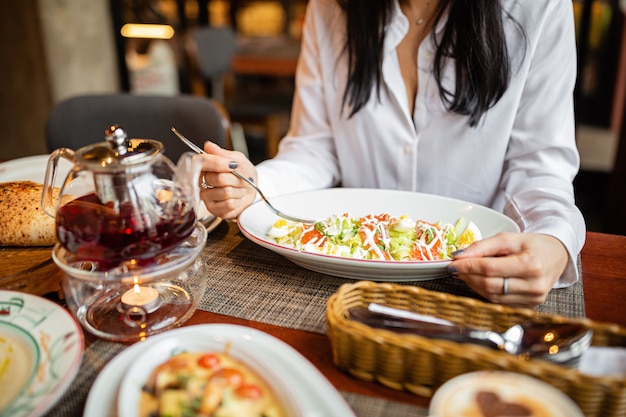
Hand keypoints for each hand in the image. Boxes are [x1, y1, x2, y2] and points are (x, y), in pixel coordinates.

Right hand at [198, 141, 256, 219]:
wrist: (252, 189)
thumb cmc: (243, 174)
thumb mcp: (238, 159)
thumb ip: (223, 153)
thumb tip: (208, 146)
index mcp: (204, 166)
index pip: (202, 161)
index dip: (218, 163)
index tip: (232, 164)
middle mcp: (201, 181)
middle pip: (218, 178)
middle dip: (236, 179)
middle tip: (240, 179)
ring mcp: (206, 197)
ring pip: (225, 192)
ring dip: (239, 190)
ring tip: (240, 189)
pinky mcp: (213, 209)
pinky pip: (228, 204)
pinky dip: (238, 201)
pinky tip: (237, 198)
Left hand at [447, 232, 568, 307]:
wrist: (556, 256)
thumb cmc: (532, 245)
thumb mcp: (508, 238)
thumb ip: (482, 246)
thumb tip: (458, 257)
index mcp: (530, 265)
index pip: (490, 269)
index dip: (468, 266)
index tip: (452, 263)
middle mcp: (534, 286)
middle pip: (489, 285)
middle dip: (468, 276)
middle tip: (456, 268)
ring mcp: (533, 299)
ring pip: (491, 296)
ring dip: (474, 284)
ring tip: (467, 273)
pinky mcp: (529, 307)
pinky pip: (499, 301)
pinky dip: (485, 291)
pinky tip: (481, 281)